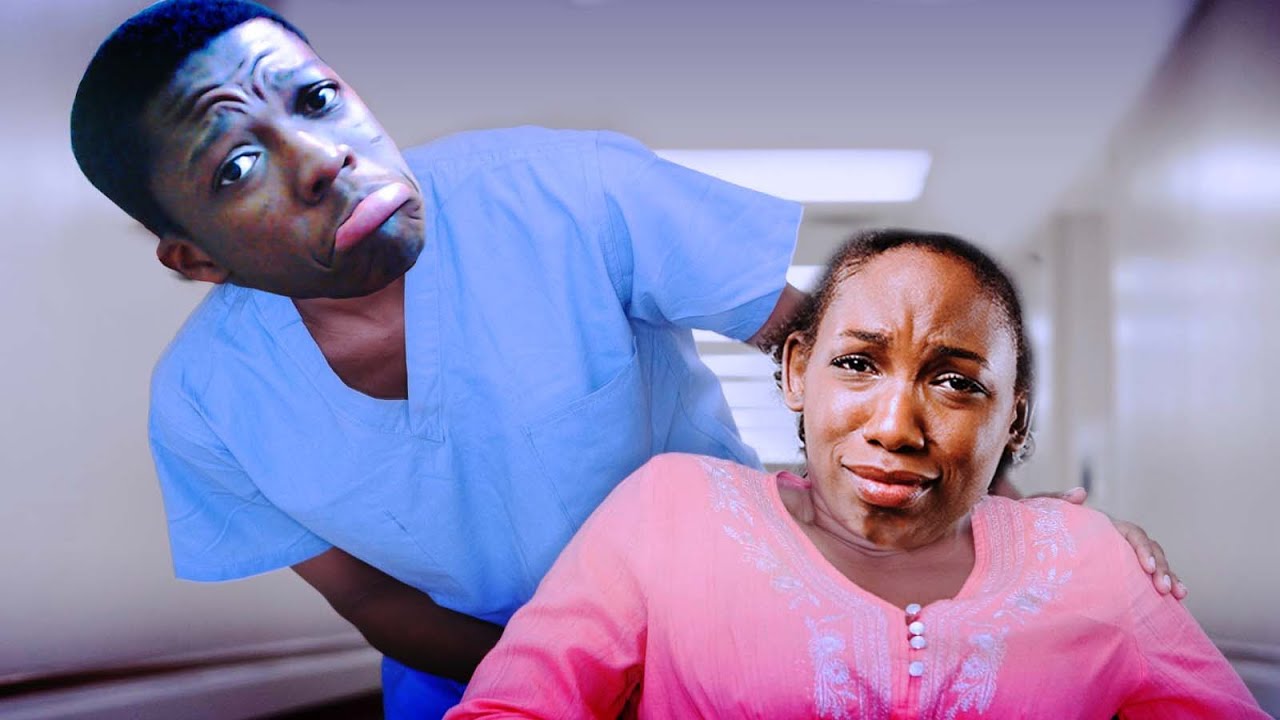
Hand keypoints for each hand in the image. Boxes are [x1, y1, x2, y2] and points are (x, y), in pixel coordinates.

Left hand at [1031, 487, 1186, 599]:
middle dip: (1161, 567)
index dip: (1142, 548)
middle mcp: (1116, 540)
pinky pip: (1144, 579)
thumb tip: (1080, 492)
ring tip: (1178, 595)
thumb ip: (1056, 500)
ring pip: (1153, 563)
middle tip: (1165, 589)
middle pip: (1148, 549)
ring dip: (1169, 576)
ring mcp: (1119, 556)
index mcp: (1103, 526)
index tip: (1146, 567)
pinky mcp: (1119, 573)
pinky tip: (1174, 601)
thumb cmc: (1034, 527)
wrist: (1023, 542)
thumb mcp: (1039, 512)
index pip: (1131, 534)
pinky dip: (1162, 584)